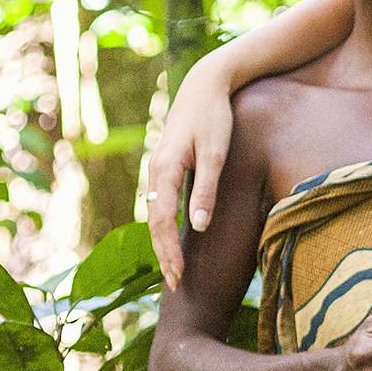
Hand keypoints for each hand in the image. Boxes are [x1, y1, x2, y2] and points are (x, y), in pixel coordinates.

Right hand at [147, 54, 236, 290]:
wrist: (206, 84)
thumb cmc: (215, 117)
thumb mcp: (216, 153)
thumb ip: (207, 190)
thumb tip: (197, 228)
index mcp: (164, 170)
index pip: (161, 222)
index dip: (168, 252)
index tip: (178, 277)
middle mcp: (155, 173)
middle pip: (154, 223)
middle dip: (164, 255)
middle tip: (176, 286)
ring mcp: (159, 169)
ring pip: (156, 214)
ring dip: (163, 243)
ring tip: (175, 270)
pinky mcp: (168, 166)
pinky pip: (162, 203)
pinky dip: (166, 226)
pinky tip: (176, 238)